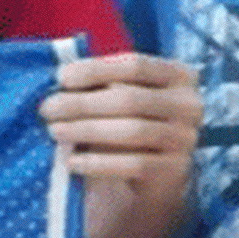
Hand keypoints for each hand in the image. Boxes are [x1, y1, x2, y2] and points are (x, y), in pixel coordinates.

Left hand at [38, 53, 199, 190]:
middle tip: (48, 109)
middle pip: (130, 99)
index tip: (61, 78)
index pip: (135, 65)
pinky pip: (134, 165)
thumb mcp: (123, 95)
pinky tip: (72, 161)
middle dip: (82, 104)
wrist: (157, 172)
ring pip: (132, 131)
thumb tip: (60, 81)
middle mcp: (190, 104)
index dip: (96, 69)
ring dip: (87, 130)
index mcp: (179, 74)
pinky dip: (98, 163)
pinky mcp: (177, 170)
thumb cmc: (132, 120)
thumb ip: (101, 84)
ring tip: (55, 131)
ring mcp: (186, 138)